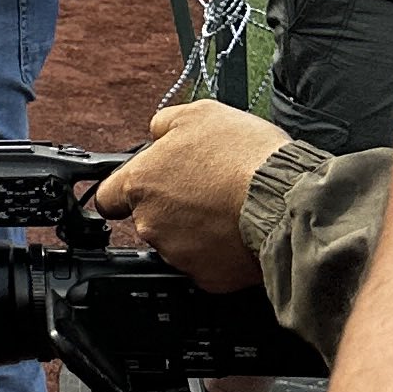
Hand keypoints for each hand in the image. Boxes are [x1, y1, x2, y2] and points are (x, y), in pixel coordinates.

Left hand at [95, 101, 287, 293]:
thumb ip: (165, 125)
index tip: (143, 189)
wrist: (285, 201)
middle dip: (173, 206)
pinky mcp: (207, 277)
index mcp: (140, 183)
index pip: (107, 198)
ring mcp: (177, 254)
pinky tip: (238, 230)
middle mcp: (150, 223)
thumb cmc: (245, 157)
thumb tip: (156, 133)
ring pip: (179, 242)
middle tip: (207, 188)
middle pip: (150, 218)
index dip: (124, 192)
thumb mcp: (199, 114)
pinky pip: (208, 263)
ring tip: (229, 207)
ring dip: (197, 228)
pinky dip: (220, 251)